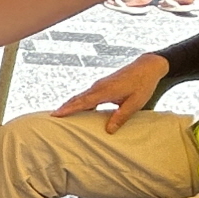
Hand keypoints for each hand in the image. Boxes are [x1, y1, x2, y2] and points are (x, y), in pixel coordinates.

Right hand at [51, 53, 167, 133]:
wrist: (148, 66)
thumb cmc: (143, 85)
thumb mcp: (135, 103)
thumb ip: (121, 117)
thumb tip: (108, 131)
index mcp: (105, 91)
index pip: (82, 102)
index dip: (68, 109)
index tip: (55, 115)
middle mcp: (98, 87)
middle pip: (77, 98)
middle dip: (64, 107)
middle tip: (51, 117)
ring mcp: (99, 85)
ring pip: (81, 96)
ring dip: (70, 104)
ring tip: (60, 114)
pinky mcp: (102, 85)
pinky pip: (86, 95)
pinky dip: (79, 101)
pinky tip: (78, 108)